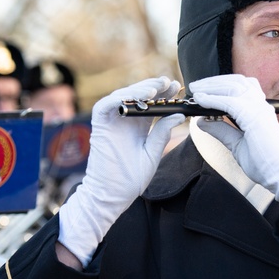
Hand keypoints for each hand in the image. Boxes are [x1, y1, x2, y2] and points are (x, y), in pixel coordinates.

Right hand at [58, 77, 184, 265]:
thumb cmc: (131, 179)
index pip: (152, 105)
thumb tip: (179, 115)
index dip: (164, 95)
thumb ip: (162, 134)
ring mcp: (112, 122)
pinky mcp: (100, 125)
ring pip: (123, 96)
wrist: (112, 195)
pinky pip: (106, 105)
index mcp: (139, 127)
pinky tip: (137, 97)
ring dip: (139, 89)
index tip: (179, 88)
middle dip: (154, 87)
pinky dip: (120, 98)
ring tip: (155, 89)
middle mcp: (125, 121)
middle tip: (170, 83)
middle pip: (139, 96)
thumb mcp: (152, 154)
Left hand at [190, 75, 278, 212]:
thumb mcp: (235, 143)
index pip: (240, 86)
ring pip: (233, 87)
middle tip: (195, 86)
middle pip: (236, 82)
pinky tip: (201, 101)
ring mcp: (259, 109)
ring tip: (196, 91)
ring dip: (211, 87)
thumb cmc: (263, 161)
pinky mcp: (255, 117)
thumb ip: (221, 130)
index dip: (220, 84)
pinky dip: (213, 99)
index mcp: (259, 109)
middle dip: (213, 82)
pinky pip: (230, 102)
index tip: (202, 89)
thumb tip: (202, 121)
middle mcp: (261, 105)